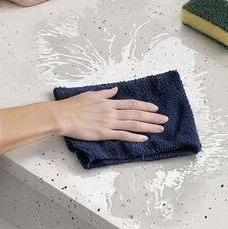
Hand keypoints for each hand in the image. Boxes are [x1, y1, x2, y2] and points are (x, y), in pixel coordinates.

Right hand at [53, 87, 168, 141]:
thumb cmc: (73, 105)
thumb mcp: (91, 94)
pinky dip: (134, 137)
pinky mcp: (103, 134)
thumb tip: (115, 90)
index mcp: (109, 102)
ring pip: (133, 124)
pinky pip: (122, 135)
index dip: (145, 106)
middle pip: (136, 114)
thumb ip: (105, 93)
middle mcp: (111, 112)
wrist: (62, 116)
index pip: (131, 103)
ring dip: (148, 127)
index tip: (155, 108)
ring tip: (160, 129)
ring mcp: (108, 123)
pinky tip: (144, 138)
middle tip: (165, 119)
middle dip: (152, 117)